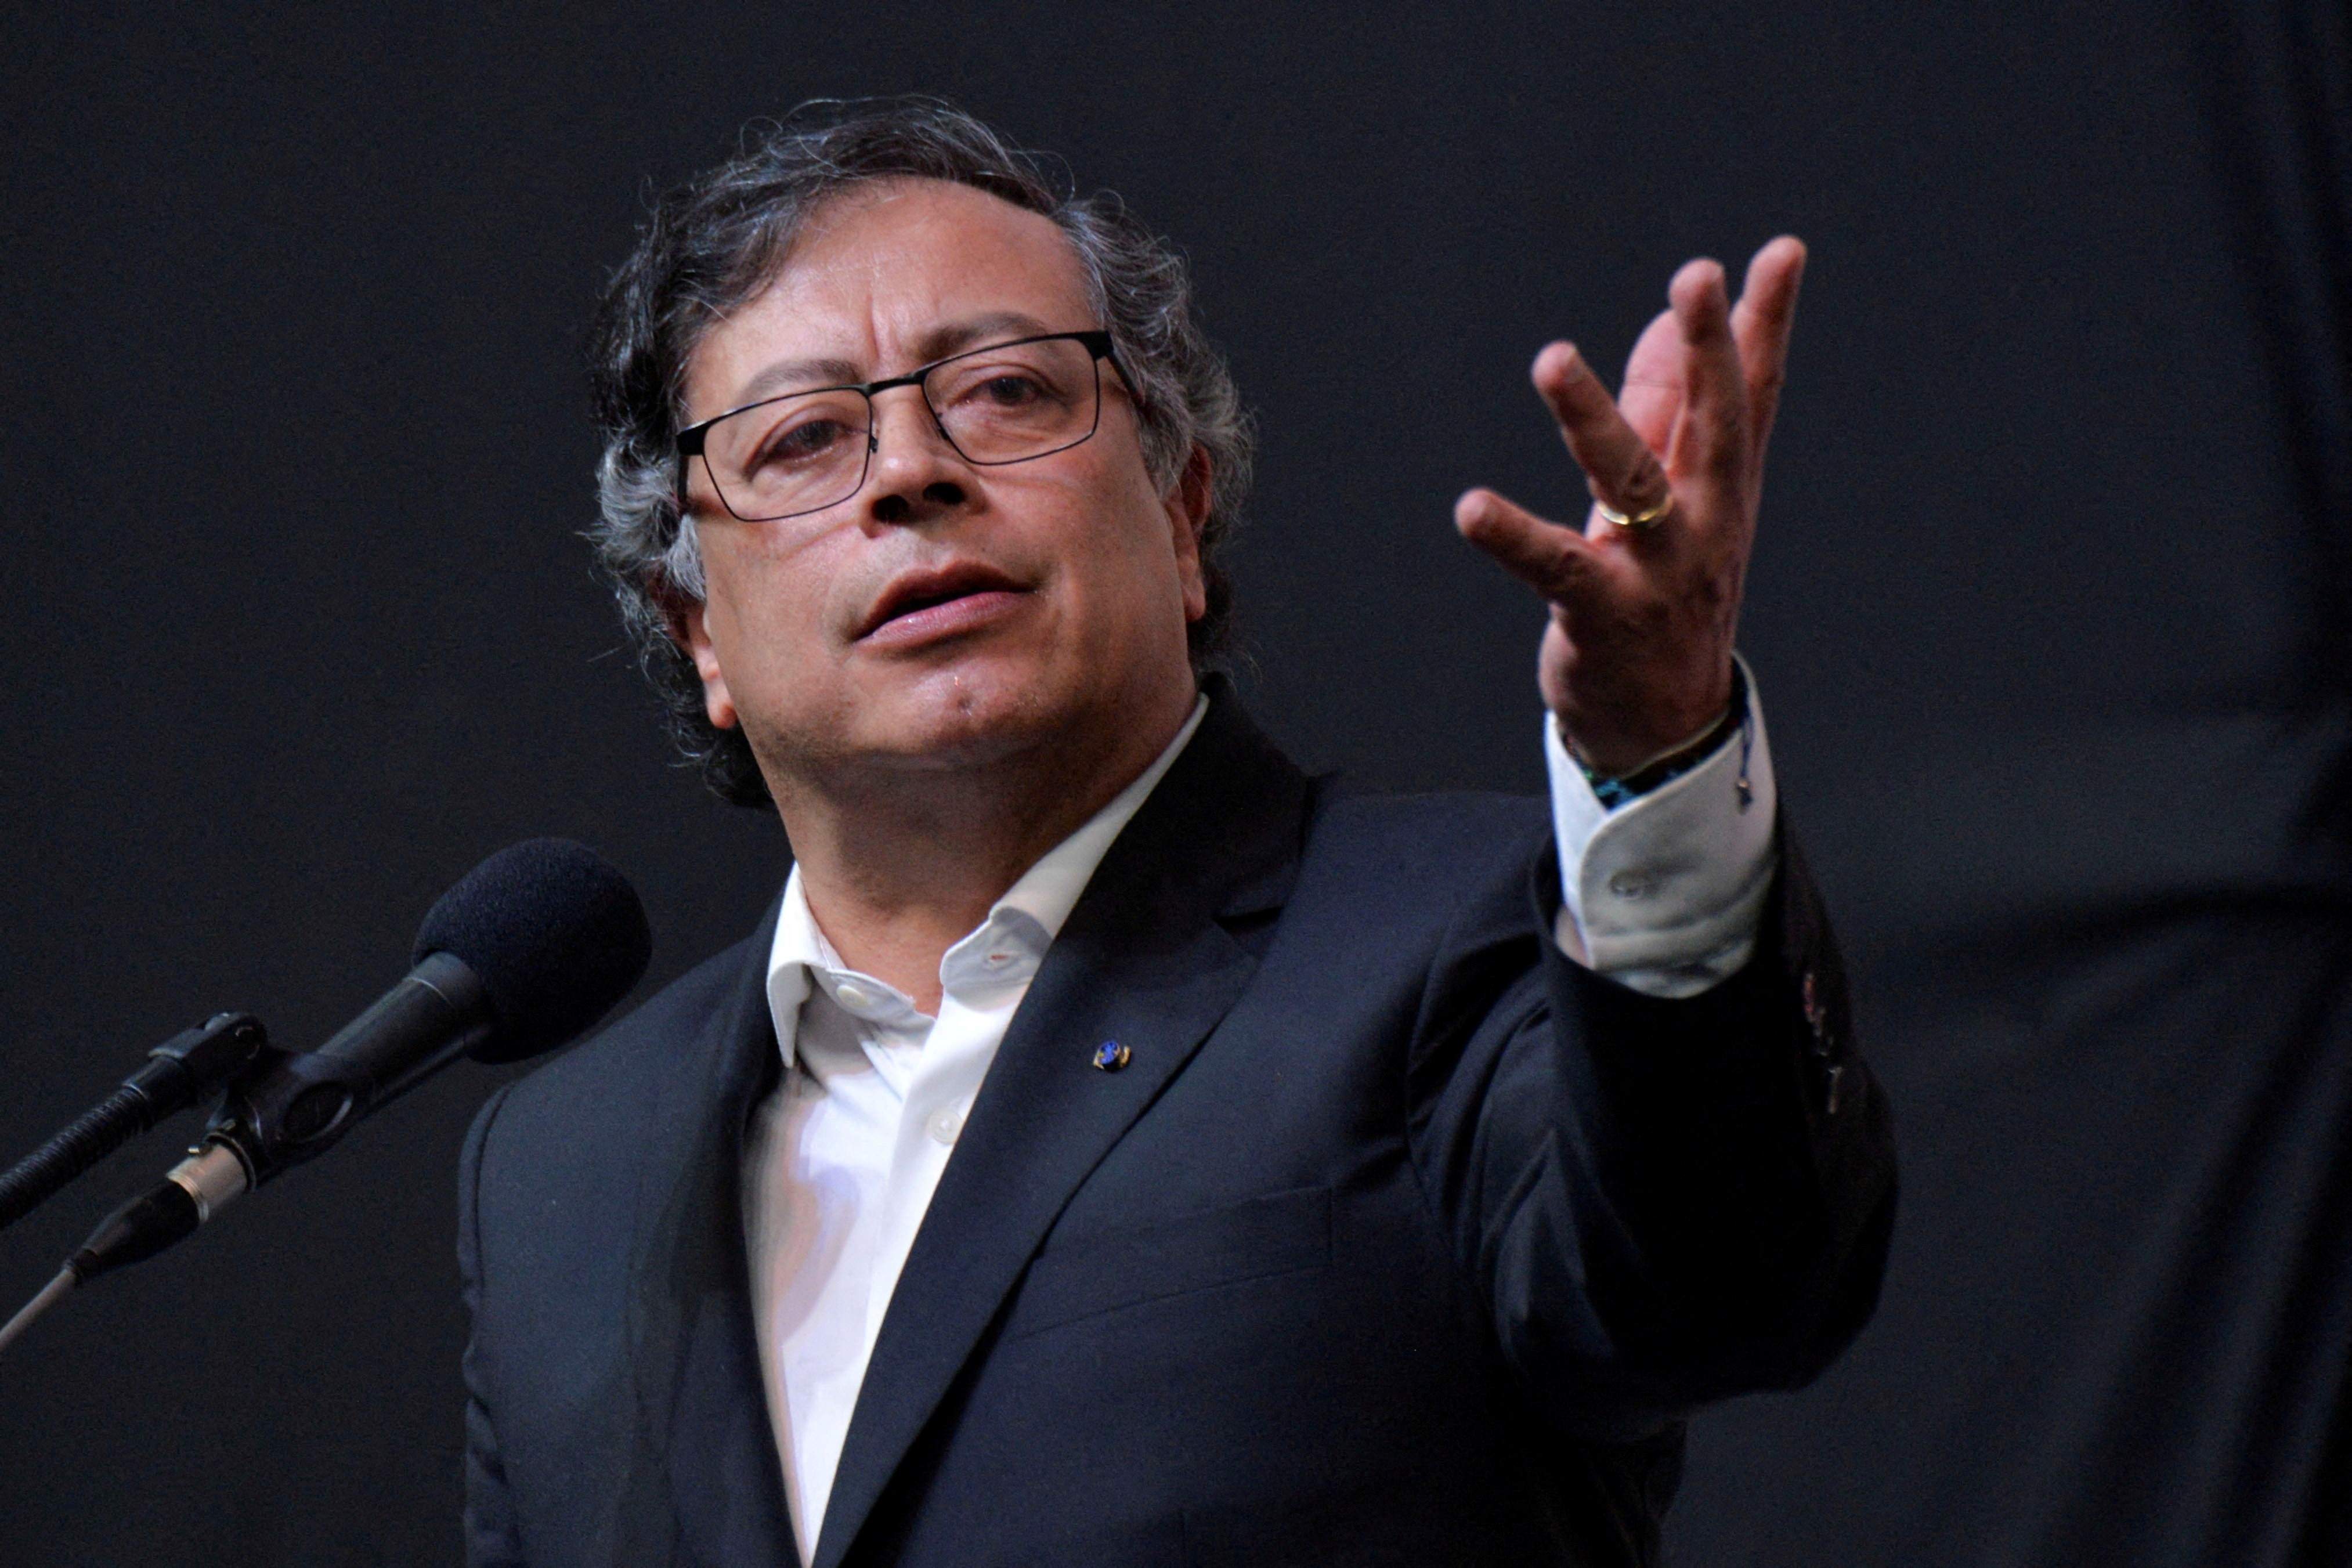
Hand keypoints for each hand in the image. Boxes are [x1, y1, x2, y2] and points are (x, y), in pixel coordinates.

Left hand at [1454, 237, 1804, 775]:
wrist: (1663, 725)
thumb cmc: (1665, 593)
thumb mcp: (1677, 498)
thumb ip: (1668, 409)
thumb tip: (1665, 323)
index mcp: (1722, 486)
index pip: (1752, 393)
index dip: (1765, 322)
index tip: (1781, 250)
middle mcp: (1705, 521)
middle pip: (1716, 424)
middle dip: (1709, 349)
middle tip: (1698, 276)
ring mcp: (1659, 572)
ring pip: (1632, 484)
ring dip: (1594, 419)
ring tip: (1554, 358)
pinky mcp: (1603, 616)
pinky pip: (1555, 569)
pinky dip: (1514, 537)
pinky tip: (1471, 508)